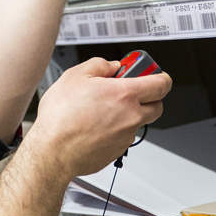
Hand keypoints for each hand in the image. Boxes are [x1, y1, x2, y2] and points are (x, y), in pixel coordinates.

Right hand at [29, 57, 171, 176]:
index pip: (162, 84)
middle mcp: (131, 116)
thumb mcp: (74, 76)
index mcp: (124, 94)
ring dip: (127, 114)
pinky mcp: (118, 150)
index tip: (150, 74)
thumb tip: (111, 66)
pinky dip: (114, 130)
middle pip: (157, 105)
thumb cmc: (61, 116)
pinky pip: (123, 136)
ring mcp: (126, 136)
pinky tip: (93, 126)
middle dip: (147, 96)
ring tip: (100, 111)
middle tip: (128, 91)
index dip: (160, 76)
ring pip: (138, 121)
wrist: (53, 150)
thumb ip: (99, 65)